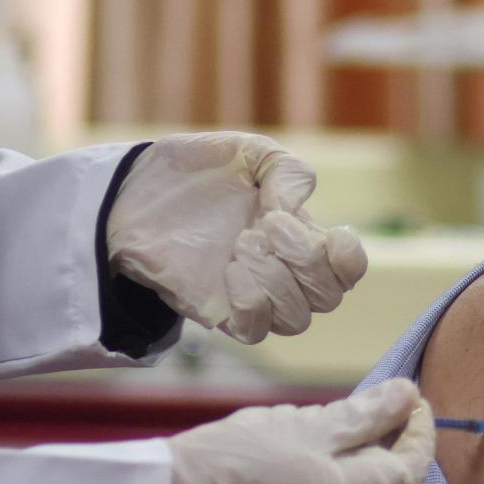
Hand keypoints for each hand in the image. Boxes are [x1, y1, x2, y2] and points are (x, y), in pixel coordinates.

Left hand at [108, 134, 368, 344]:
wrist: (133, 191)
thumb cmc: (193, 172)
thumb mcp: (248, 152)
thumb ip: (288, 171)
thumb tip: (295, 210)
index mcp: (298, 234)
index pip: (348, 269)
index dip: (349, 259)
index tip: (328, 231)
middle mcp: (282, 271)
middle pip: (329, 297)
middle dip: (305, 258)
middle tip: (264, 224)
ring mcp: (251, 294)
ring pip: (297, 319)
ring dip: (276, 280)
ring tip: (241, 244)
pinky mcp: (218, 311)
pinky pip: (255, 331)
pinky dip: (252, 302)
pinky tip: (229, 271)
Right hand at [168, 378, 433, 483]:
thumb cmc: (240, 455)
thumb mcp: (308, 424)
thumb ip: (365, 414)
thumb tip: (407, 395)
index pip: (410, 470)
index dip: (420, 432)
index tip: (414, 398)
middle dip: (398, 446)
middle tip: (390, 405)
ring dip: (371, 463)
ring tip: (355, 422)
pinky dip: (345, 479)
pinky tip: (324, 450)